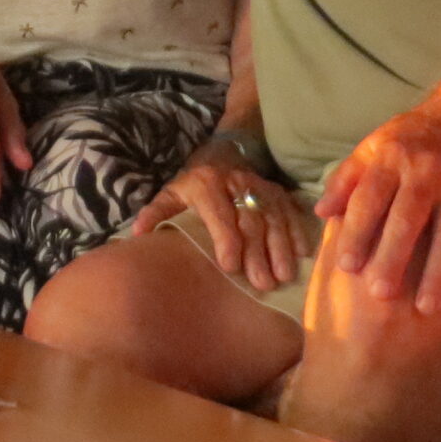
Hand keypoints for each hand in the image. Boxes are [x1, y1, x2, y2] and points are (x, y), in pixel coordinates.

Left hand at [132, 140, 309, 292]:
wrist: (221, 158)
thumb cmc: (193, 190)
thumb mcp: (171, 196)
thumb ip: (157, 214)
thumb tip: (137, 235)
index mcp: (205, 183)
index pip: (218, 211)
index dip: (225, 238)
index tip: (229, 267)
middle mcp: (236, 182)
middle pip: (250, 219)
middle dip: (257, 252)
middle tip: (263, 283)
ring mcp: (260, 187)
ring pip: (274, 218)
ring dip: (281, 247)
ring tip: (284, 276)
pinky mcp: (279, 193)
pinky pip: (291, 213)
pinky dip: (298, 233)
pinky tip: (303, 256)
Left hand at [315, 81, 440, 314]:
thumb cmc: (418, 134)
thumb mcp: (378, 143)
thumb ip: (348, 178)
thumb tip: (321, 213)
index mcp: (393, 155)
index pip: (370, 197)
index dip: (357, 231)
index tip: (346, 267)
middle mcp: (428, 169)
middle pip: (408, 219)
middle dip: (394, 257)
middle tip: (380, 295)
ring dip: (438, 273)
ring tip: (426, 308)